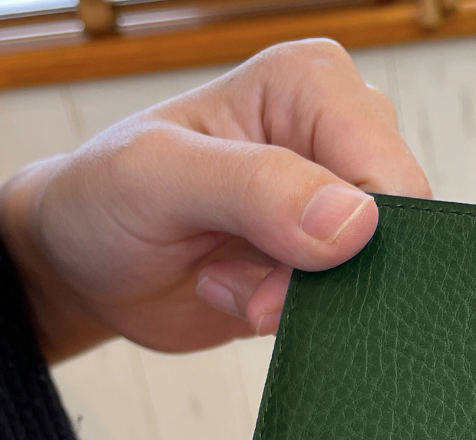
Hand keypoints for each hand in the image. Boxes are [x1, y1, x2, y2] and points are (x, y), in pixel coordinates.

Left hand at [0, 39, 430, 362]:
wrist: (82, 266)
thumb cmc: (103, 199)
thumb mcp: (161, 178)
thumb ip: (256, 188)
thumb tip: (356, 221)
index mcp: (310, 84)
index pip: (388, 171)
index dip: (344, 233)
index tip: (265, 251)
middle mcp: (336, 135)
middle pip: (392, 231)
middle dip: (316, 274)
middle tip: (237, 275)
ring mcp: (336, 204)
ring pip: (374, 277)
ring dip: (296, 301)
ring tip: (228, 278)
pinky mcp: (328, 263)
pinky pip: (350, 308)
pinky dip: (291, 320)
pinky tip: (238, 294)